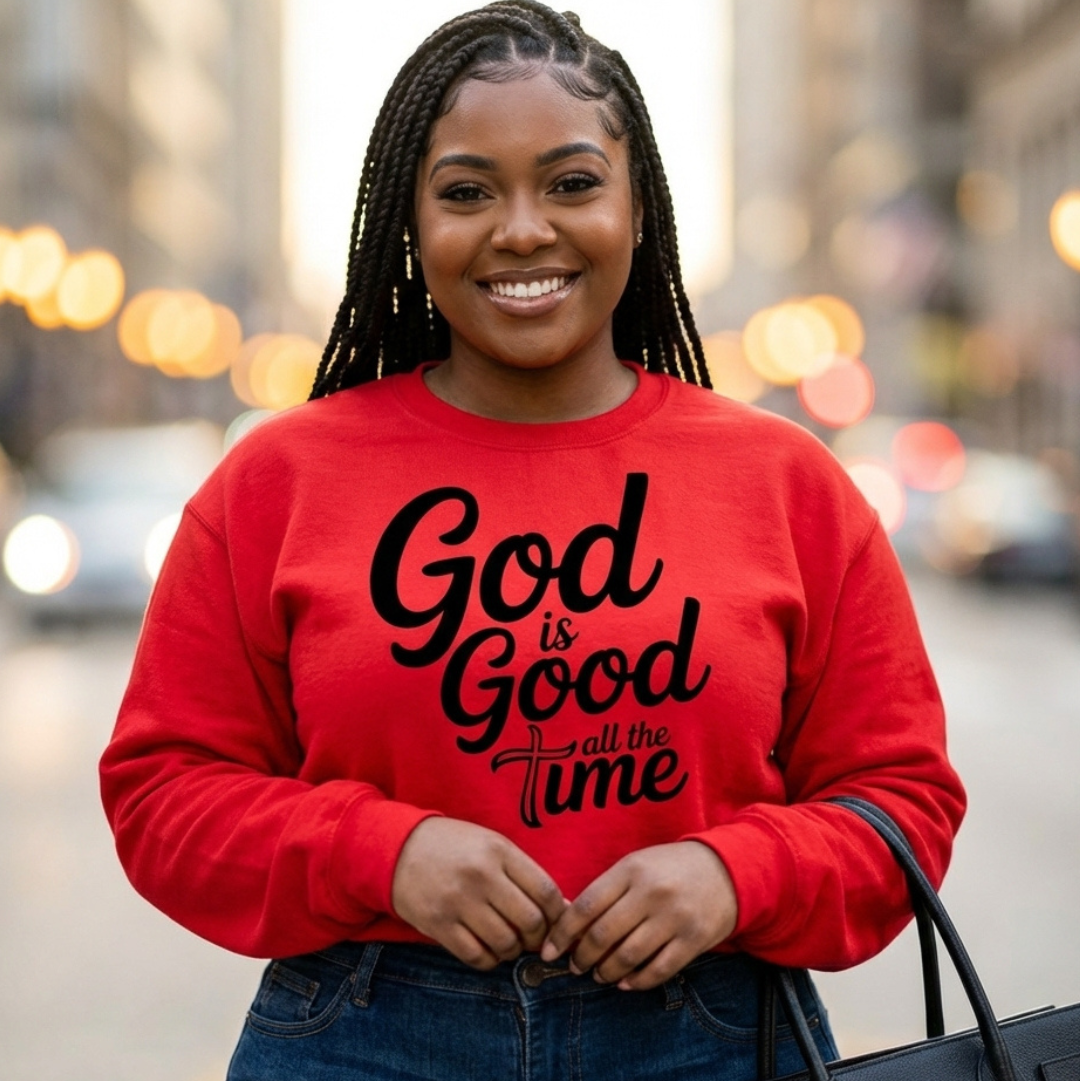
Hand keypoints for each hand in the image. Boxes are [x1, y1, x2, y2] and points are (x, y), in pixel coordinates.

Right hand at [391, 817, 566, 969]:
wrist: (398, 848)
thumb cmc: (455, 847)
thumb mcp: (492, 846)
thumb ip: (525, 874)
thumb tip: (564, 909)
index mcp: (499, 851)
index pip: (546, 891)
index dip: (558, 914)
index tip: (554, 921)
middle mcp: (481, 875)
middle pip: (530, 921)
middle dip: (538, 938)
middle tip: (532, 937)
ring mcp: (458, 901)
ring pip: (506, 944)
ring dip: (513, 951)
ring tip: (508, 942)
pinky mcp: (439, 925)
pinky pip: (477, 957)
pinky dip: (490, 961)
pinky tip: (488, 950)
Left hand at [540, 841, 737, 990]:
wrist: (726, 869)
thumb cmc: (669, 868)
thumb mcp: (636, 865)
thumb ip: (607, 890)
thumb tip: (570, 926)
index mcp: (631, 870)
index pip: (586, 905)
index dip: (562, 932)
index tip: (549, 950)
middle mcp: (651, 893)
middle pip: (603, 935)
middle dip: (582, 957)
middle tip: (575, 966)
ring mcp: (674, 917)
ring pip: (628, 956)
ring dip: (607, 972)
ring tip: (599, 975)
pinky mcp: (693, 940)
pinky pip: (658, 970)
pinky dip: (637, 981)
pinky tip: (625, 983)